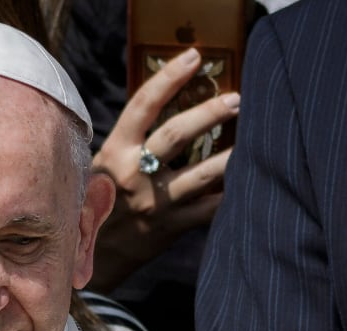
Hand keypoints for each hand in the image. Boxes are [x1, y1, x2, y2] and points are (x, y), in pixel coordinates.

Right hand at [88, 47, 239, 290]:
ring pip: (202, 174)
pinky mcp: (171, 227)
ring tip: (256, 138)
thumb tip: (167, 106)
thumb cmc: (97, 202)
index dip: (169, 77)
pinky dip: (230, 195)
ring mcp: (154, 202)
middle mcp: (134, 175)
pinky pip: (208, 208)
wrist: (90, 257)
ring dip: (231, 155)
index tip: (195, 57)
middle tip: (237, 99)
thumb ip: (129, 141)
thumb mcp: (101, 165)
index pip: (143, 105)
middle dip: (210, 113)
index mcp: (115, 152)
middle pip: (177, 134)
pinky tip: (250, 182)